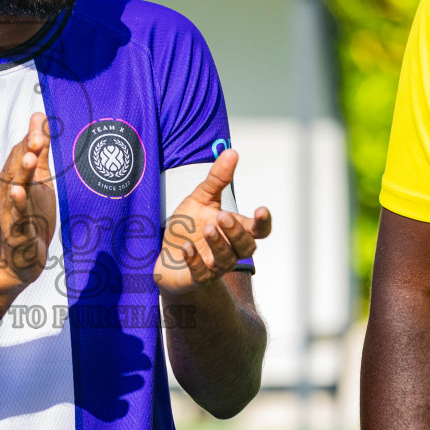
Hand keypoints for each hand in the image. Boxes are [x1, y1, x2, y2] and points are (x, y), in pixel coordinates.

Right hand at [0, 112, 55, 288]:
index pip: (21, 152)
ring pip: (15, 189)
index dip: (31, 137)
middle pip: (16, 167)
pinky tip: (19, 193)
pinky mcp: (16, 232)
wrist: (20, 260)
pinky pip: (16, 216)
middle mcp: (7, 192)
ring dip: (22, 174)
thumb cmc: (31, 216)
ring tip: (31, 158)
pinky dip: (17, 205)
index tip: (40, 120)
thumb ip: (40, 151)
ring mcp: (10, 212)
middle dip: (27, 151)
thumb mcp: (41, 181)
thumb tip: (39, 116)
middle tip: (38, 136)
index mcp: (13, 178)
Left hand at [154, 149, 271, 297]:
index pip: (259, 231)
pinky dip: (195, 261)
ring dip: (219, 244)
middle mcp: (229, 250)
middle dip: (236, 232)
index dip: (263, 223)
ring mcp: (213, 266)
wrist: (165, 257)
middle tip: (221, 217)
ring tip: (207, 228)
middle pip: (246, 247)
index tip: (261, 209)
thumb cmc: (188, 227)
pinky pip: (201, 274)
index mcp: (234, 230)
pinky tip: (186, 248)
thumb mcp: (200, 199)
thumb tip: (232, 151)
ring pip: (226, 261)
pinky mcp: (195, 278)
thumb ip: (217, 179)